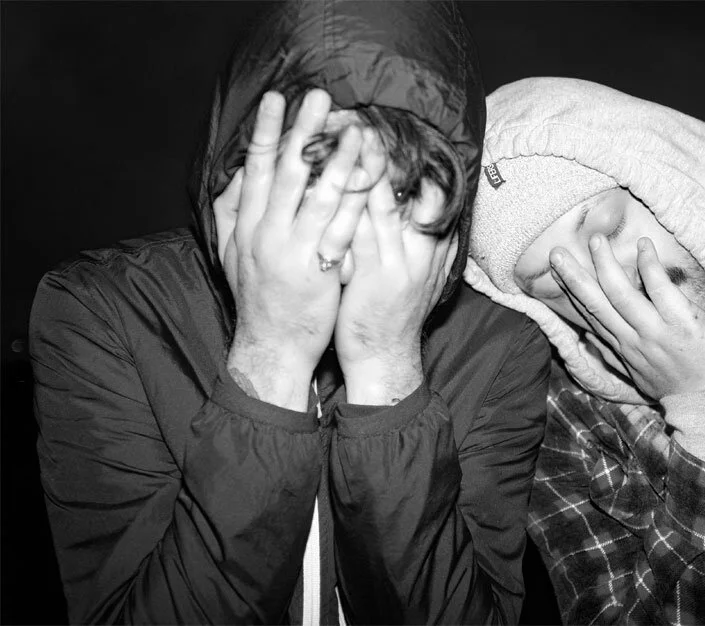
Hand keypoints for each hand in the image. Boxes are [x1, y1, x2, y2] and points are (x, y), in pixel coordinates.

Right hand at [214, 89, 368, 409]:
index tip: (275, 99)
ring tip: (355, 129)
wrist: (271, 346)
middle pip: (286, 173)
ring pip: (317, 196)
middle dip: (302, 132)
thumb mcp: (230, 254)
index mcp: (245, 226)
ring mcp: (292, 251)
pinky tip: (371, 180)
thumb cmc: (257, 298)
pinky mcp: (318, 269)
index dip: (265, 132)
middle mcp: (265, 233)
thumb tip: (238, 173)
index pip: (255, 169)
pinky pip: (341, 228)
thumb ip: (231, 212)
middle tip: (318, 97)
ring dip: (337, 159)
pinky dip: (356, 200)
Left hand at [333, 134, 457, 404]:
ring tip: (341, 135)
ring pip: (381, 203)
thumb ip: (429, 236)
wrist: (386, 358)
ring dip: (359, 167)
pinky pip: (357, 233)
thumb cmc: (392, 313)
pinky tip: (323, 183)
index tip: (379, 125)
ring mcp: (399, 263)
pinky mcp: (374, 279)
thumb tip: (430, 200)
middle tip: (356, 116)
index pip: (422, 187)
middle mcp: (420, 248)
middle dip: (378, 152)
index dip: (401, 156)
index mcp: (431, 242)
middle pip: (403, 187)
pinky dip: (341, 206)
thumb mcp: (422, 272)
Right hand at [550, 235, 704, 398]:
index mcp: (624, 349)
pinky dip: (649, 266)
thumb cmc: (684, 388)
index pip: (591, 316)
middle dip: (574, 278)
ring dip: (606, 265)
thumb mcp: (642, 376)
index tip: (556, 273)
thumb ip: (620, 354)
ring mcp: (656, 332)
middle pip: (597, 304)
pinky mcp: (681, 323)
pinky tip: (643, 246)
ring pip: (622, 294)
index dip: (572, 293)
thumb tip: (595, 338)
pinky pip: (660, 289)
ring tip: (595, 240)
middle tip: (556, 252)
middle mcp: (634, 340)